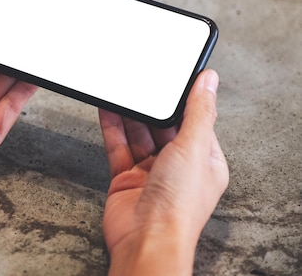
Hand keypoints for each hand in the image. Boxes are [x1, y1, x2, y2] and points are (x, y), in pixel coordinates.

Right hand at [99, 69, 228, 274]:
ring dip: (130, 113)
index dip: (185, 100)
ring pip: (137, 134)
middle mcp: (178, 166)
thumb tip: (209, 81)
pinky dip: (112, 127)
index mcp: (205, 161)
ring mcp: (150, 172)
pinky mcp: (125, 177)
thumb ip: (199, 111)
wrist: (145, 239)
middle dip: (152, 106)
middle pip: (163, 126)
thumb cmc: (178, 205)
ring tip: (121, 88)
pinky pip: (118, 146)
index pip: (196, 121)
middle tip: (142, 79)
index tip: (174, 78)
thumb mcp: (195, 147)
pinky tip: (107, 109)